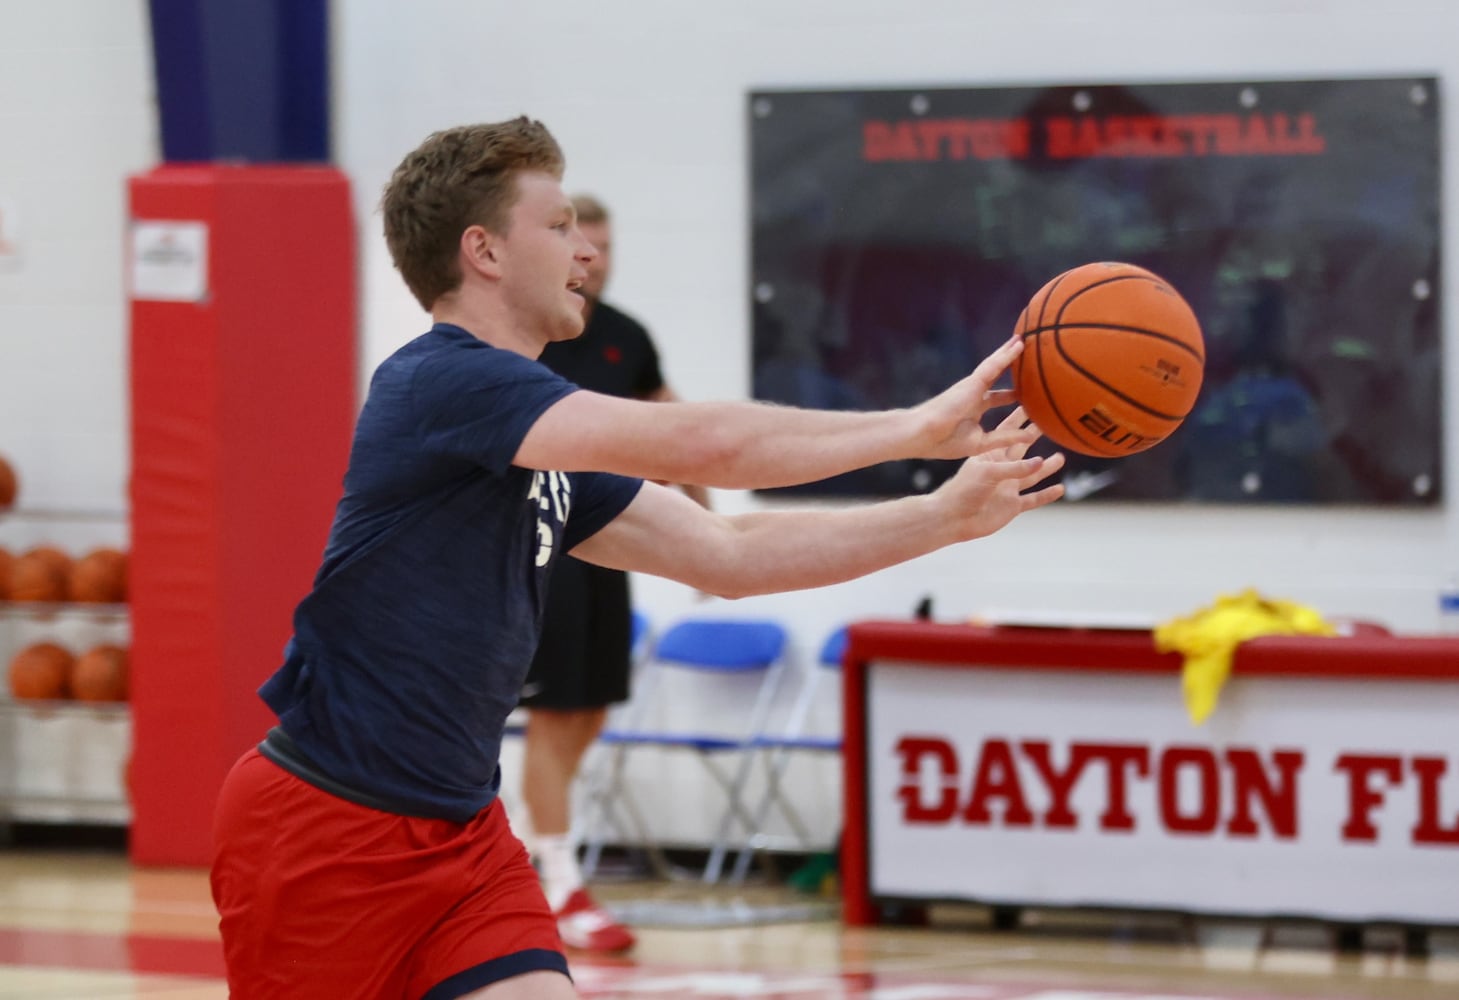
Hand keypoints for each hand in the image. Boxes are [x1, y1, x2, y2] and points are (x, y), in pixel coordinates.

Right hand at [912, 334, 1035, 459]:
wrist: (923, 434)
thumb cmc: (944, 441)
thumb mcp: (982, 442)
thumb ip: (1005, 437)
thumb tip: (1030, 436)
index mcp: (975, 409)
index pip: (998, 398)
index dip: (1012, 394)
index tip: (1027, 391)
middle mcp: (975, 394)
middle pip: (998, 376)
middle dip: (1012, 366)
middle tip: (1028, 355)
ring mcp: (972, 386)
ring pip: (996, 365)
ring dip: (1010, 352)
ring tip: (1025, 339)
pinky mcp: (972, 382)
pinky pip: (993, 365)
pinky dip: (1007, 354)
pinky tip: (1019, 344)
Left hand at [937, 405, 1065, 539]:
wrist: (952, 519)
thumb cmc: (962, 491)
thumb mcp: (987, 473)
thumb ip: (1014, 468)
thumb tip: (1041, 461)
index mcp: (990, 456)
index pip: (1007, 432)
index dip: (1019, 418)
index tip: (1031, 403)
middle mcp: (1001, 470)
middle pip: (1022, 449)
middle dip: (1034, 437)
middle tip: (1050, 424)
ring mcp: (1007, 488)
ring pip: (1032, 474)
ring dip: (1046, 467)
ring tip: (1061, 457)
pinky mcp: (1012, 506)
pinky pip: (1034, 498)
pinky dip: (1047, 495)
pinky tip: (1060, 489)